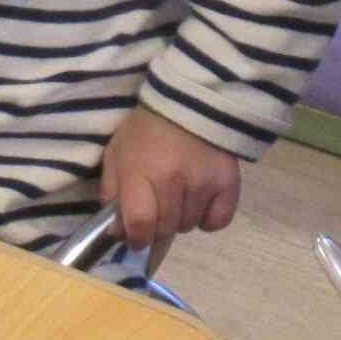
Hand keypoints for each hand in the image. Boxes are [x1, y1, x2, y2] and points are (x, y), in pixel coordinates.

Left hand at [100, 105, 243, 252]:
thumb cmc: (146, 131)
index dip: (137, 237)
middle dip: (157, 225)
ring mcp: (203, 183)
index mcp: (140, 172)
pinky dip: (208, 216)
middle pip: (165, 229)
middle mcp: (173, 180)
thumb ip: (111, 192)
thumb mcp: (116, 154)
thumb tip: (118, 230)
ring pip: (189, 226)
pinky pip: (217, 221)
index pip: (141, 224)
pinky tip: (200, 199)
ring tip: (178, 193)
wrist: (188, 102)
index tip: (137, 236)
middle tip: (156, 207)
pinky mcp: (228, 183)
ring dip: (181, 218)